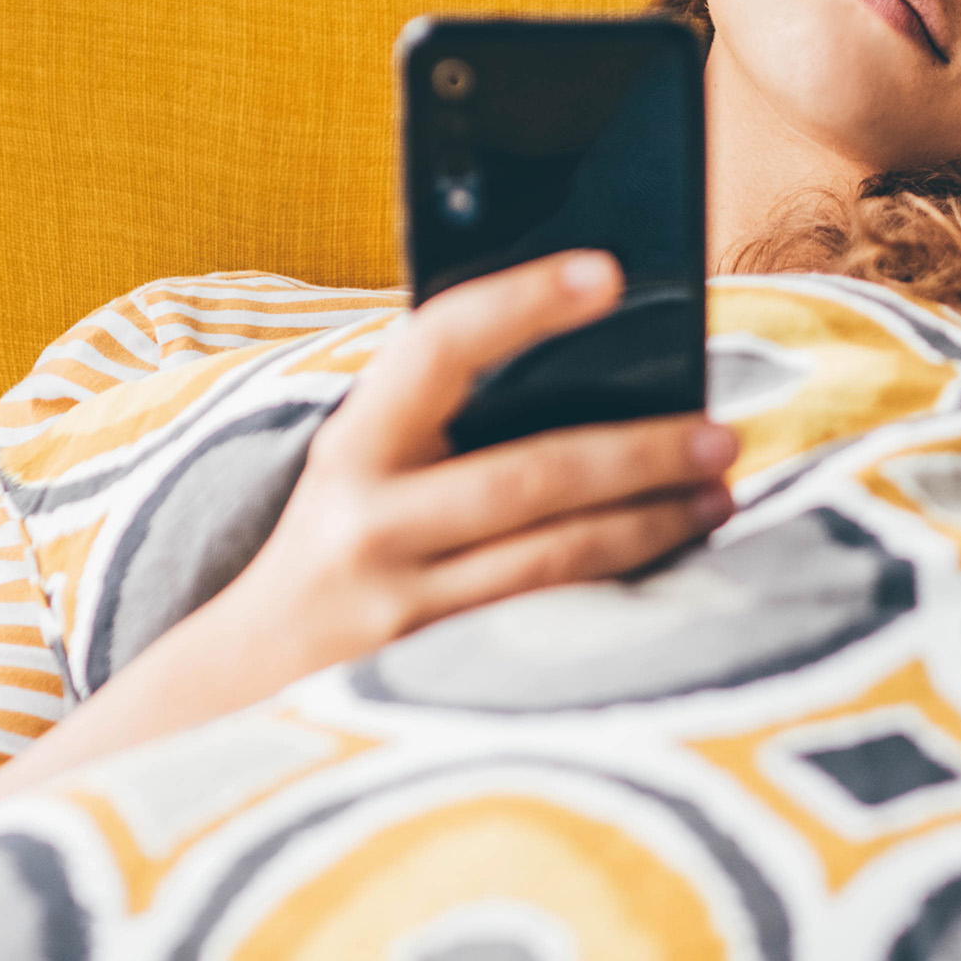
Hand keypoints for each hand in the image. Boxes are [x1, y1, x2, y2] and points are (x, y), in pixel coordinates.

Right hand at [198, 250, 737, 691]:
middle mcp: (367, 522)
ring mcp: (399, 609)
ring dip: (653, 523)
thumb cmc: (336, 552)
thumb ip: (441, 422)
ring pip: (555, 557)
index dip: (522, 302)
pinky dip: (623, 592)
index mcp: (353, 446)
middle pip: (529, 472)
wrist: (239, 689)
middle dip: (640, 449)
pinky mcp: (434, 678)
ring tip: (717, 496)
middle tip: (721, 431)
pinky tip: (677, 570)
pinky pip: (551, 627)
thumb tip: (594, 367)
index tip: (610, 272)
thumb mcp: (361, 473)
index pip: (437, 345)